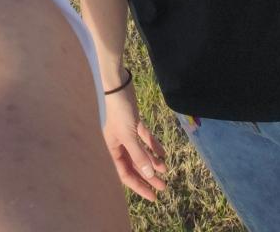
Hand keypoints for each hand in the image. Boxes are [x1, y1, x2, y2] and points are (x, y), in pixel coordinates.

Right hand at [102, 80, 166, 200]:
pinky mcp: (134, 121)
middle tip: (163, 187)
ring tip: (165, 170)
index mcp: (113, 148)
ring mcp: (127, 132)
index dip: (139, 186)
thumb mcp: (128, 135)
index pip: (125, 173)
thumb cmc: (118, 110)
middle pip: (135, 164)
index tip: (153, 197)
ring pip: (141, 152)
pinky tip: (163, 153)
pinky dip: (153, 146)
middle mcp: (120, 142)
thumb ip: (138, 155)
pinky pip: (145, 138)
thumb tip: (148, 175)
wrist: (117, 83)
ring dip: (152, 161)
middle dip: (148, 176)